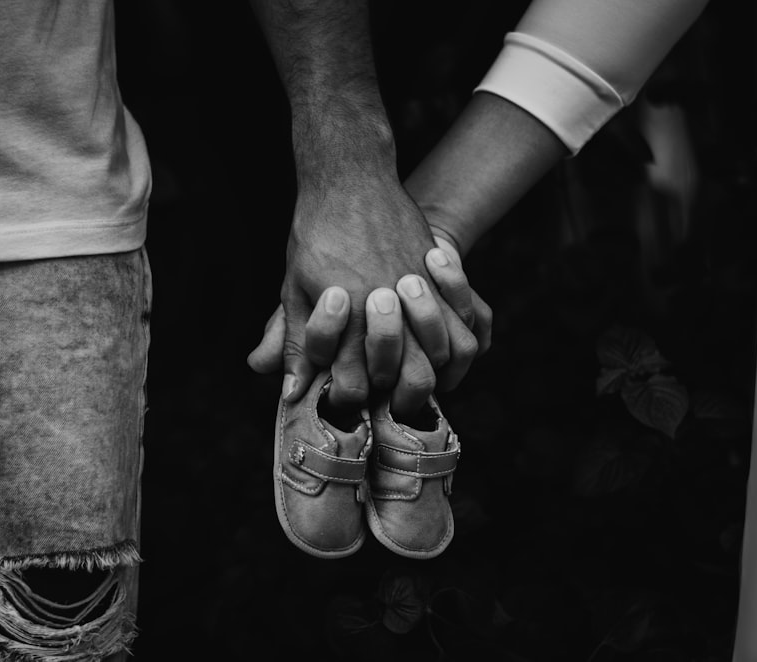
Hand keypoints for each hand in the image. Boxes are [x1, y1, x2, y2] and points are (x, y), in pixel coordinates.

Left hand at [275, 172, 476, 410]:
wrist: (350, 178)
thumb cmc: (317, 234)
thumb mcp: (296, 288)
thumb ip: (295, 343)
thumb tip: (289, 392)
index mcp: (346, 314)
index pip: (356, 383)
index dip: (354, 400)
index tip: (352, 401)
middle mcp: (386, 305)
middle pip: (413, 376)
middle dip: (405, 397)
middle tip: (396, 403)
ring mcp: (417, 286)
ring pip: (449, 350)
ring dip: (439, 370)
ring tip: (426, 378)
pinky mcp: (437, 269)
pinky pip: (467, 315)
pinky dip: (462, 336)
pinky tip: (447, 346)